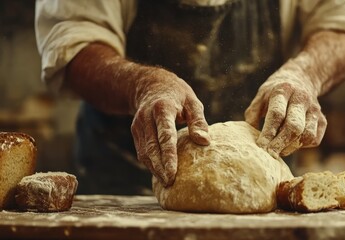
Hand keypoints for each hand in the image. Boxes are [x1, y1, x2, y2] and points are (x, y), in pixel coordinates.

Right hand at [131, 67, 209, 186]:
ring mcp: (138, 125)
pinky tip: (160, 174)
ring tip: (167, 183)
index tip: (173, 173)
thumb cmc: (177, 94)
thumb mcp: (192, 101)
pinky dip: (150, 164)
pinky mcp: (135, 131)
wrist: (150, 84)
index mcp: (162, 108)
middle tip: (171, 184)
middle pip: (152, 147)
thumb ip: (199, 121)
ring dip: (154, 169)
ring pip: (144, 152)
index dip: (169, 155)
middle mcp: (146, 117)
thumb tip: (205, 142)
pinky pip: (142, 151)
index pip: (165, 135)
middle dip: (160, 167)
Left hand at [245, 61, 326, 157]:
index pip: (277, 114)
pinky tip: (291, 144)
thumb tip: (250, 136)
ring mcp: (314, 109)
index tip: (260, 146)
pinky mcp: (322, 119)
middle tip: (270, 154)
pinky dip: (302, 146)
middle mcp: (301, 98)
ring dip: (292, 147)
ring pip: (307, 135)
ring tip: (279, 151)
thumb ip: (253, 114)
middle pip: (294, 126)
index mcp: (283, 90)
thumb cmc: (275, 92)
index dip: (268, 132)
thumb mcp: (261, 95)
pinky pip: (314, 139)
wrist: (302, 79)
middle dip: (281, 143)